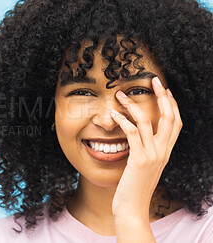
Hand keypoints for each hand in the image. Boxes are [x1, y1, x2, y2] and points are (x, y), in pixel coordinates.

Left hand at [110, 76, 182, 221]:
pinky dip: (122, 121)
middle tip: (154, 80)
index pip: (175, 123)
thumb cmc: (133, 188)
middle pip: (169, 117)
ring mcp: (153, 155)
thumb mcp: (144, 167)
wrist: (132, 208)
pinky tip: (113, 114)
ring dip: (133, 104)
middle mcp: (163, 152)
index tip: (165, 90)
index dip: (172, 105)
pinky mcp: (139, 159)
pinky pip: (132, 133)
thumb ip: (145, 152)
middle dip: (162, 96)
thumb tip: (137, 138)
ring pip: (147, 121)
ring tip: (120, 94)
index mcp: (165, 152)